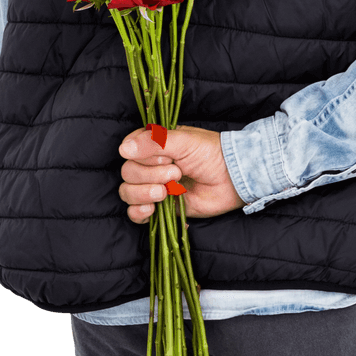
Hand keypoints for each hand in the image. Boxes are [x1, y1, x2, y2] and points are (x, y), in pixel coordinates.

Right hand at [118, 125, 246, 222]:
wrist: (232, 179)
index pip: (128, 149)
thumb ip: (155, 142)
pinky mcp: (160, 207)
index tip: (165, 157)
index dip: (142, 155)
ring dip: (144, 193)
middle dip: (150, 175)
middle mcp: (151, 165)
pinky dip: (139, 212)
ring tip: (167, 192)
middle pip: (128, 172)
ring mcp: (154, 186)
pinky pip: (134, 213)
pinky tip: (153, 209)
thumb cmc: (212, 154)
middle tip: (177, 173)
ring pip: (127, 192)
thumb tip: (123, 149)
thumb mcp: (185, 141)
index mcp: (155, 144)